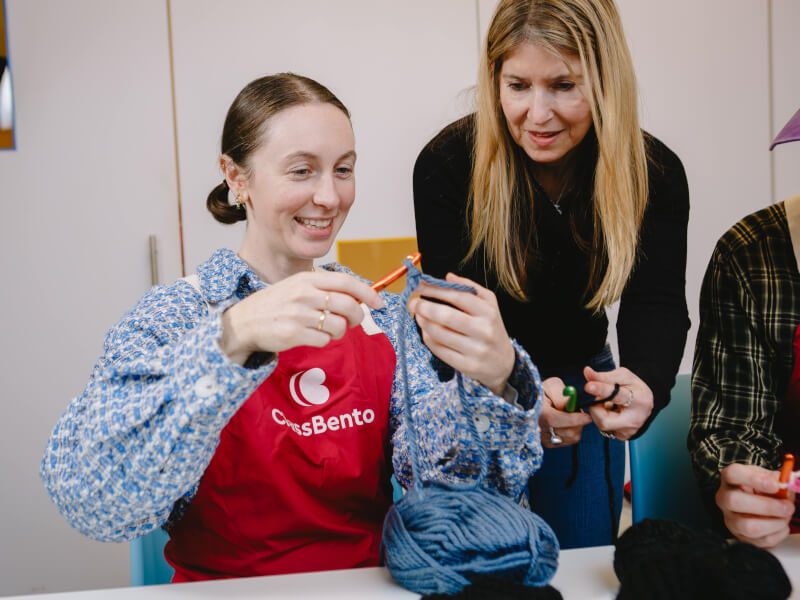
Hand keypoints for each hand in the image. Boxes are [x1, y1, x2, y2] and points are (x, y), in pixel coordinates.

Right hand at [220, 271, 382, 364]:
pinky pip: (324, 340)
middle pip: (348, 305)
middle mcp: (304, 294)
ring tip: (326, 329)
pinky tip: (310, 336)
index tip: (378, 302)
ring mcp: (298, 315)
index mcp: (306, 279)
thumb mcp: (296, 287)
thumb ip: (323, 289)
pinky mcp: (293, 334)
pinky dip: (323, 341)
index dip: (367, 292)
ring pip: (339, 326)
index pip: (346, 282)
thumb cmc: (274, 305)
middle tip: (355, 322)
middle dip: (358, 316)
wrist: (243, 322)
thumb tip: (357, 296)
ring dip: (339, 331)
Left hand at [408, 273, 514, 395]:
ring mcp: (475, 350)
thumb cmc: (492, 328)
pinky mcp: (466, 365)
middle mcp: (483, 331)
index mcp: (488, 312)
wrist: (504, 363)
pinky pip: (440, 350)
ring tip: (419, 316)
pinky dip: (428, 339)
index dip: (436, 290)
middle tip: (413, 302)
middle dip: (425, 307)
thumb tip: (448, 277)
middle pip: (447, 316)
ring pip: (440, 334)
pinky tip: (426, 331)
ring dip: (424, 323)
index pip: (458, 296)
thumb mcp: (489, 305)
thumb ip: (470, 288)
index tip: (420, 285)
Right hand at [539, 377, 591, 447]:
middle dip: (578, 422)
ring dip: (576, 426)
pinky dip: (573, 431)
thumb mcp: (550, 386)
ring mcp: (545, 439)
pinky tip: (567, 423)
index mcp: (536, 413)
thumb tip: (570, 403)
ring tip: (569, 415)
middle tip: (576, 410)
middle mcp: (539, 429)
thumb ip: (560, 393)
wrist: (534, 404)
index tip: (587, 417)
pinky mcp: (551, 444)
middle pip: (566, 432)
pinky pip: (570, 440)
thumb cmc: (544, 393)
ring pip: (571, 437)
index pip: (553, 420)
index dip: (572, 419)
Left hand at [583, 366, 652, 440]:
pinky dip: (602, 418)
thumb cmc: (634, 388)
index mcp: (640, 400)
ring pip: (601, 424)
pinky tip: (611, 412)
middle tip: (598, 398)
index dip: (601, 390)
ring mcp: (629, 430)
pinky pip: (604, 429)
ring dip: (598, 412)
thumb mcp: (622, 377)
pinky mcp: (623, 436)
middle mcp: (636, 419)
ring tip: (607, 403)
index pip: (617, 396)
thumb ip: (603, 376)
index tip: (588, 386)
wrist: (643, 402)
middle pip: (604, 420)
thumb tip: (587, 372)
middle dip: (596, 408)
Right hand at [716, 463, 794, 547]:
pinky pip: (761, 541)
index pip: (732, 474)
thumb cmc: (760, 489)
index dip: (754, 479)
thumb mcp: (767, 477)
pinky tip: (781, 524)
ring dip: (774, 523)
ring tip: (785, 516)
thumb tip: (786, 485)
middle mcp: (725, 499)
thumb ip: (777, 479)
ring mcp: (731, 519)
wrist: (756, 503)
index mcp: (730, 479)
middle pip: (735, 502)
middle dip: (767, 506)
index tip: (775, 485)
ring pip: (748, 527)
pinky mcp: (741, 537)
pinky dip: (778, 533)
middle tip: (787, 506)